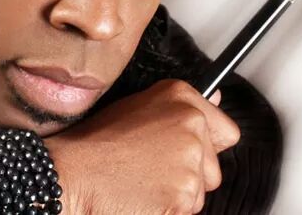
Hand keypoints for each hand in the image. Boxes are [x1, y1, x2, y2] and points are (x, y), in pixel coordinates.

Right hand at [44, 79, 239, 214]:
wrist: (75, 171)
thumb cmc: (99, 140)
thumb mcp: (139, 107)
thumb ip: (180, 106)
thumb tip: (216, 99)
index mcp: (181, 96)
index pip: (226, 130)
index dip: (209, 145)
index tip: (192, 149)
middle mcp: (191, 122)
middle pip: (215, 164)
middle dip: (193, 172)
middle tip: (156, 167)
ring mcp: (190, 157)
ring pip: (201, 189)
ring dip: (180, 192)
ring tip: (145, 179)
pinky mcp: (184, 193)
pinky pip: (188, 209)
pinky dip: (170, 207)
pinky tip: (144, 194)